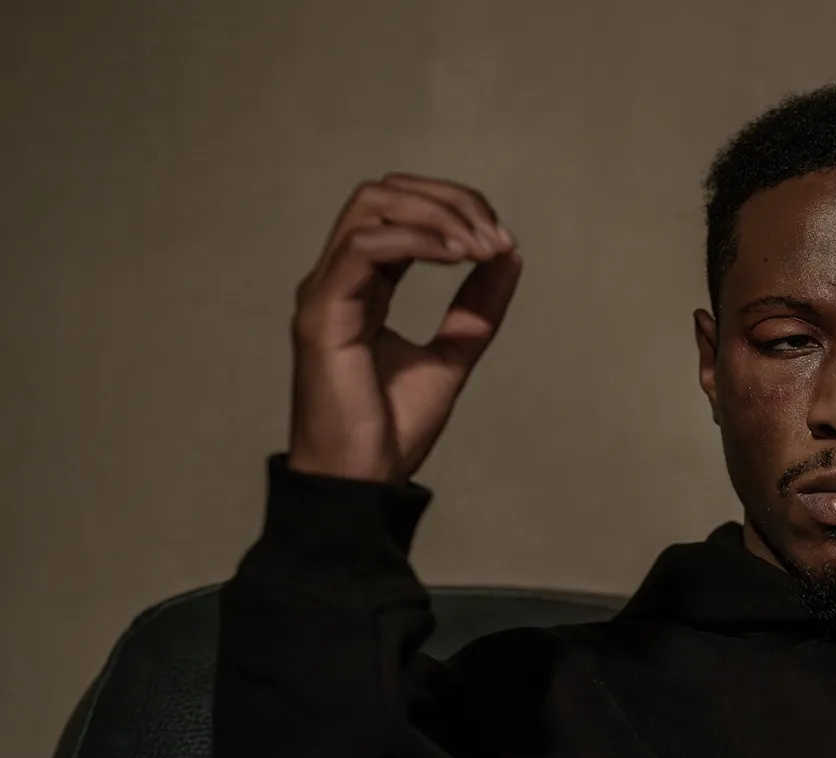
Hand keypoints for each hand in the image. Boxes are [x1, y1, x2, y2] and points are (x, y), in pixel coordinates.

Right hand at [286, 172, 521, 483]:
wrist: (364, 482)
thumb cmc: (392, 429)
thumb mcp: (454, 356)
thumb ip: (477, 307)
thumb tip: (509, 256)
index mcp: (363, 285)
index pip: (400, 211)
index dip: (455, 210)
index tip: (502, 243)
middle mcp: (337, 278)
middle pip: (384, 193)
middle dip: (448, 200)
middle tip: (495, 237)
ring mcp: (324, 292)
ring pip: (372, 207)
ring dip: (437, 215)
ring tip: (480, 247)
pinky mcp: (321, 314)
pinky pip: (364, 248)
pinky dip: (417, 241)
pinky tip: (458, 257)